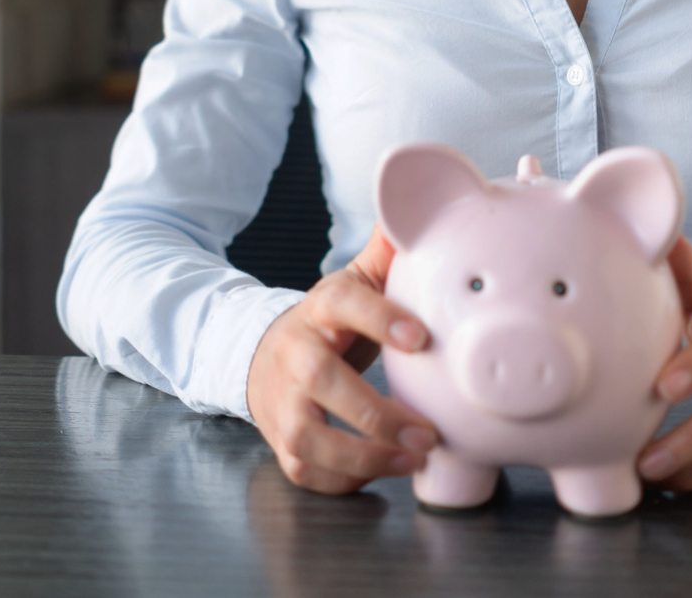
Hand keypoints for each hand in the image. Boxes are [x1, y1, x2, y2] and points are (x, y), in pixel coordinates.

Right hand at [245, 224, 438, 493]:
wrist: (262, 358)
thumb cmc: (327, 325)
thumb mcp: (352, 284)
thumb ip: (386, 253)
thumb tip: (413, 209)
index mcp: (319, 309)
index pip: (343, 304)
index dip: (379, 318)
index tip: (422, 338)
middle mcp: (294, 355)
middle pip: (324, 383)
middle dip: (378, 412)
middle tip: (430, 431)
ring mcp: (283, 402)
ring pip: (312, 438)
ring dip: (365, 456)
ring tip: (414, 458)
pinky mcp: (282, 443)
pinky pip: (310, 471)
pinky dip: (346, 481)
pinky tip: (384, 472)